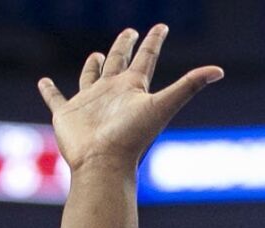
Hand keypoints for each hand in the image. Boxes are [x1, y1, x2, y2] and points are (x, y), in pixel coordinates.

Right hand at [38, 25, 221, 174]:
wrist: (103, 164)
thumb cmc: (132, 137)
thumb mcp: (163, 105)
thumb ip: (189, 86)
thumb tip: (220, 70)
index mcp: (134, 89)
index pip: (147, 59)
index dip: (154, 42)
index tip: (162, 27)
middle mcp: (113, 93)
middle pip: (120, 62)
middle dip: (125, 46)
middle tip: (130, 31)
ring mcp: (89, 103)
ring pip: (91, 77)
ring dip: (94, 66)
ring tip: (96, 55)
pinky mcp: (67, 114)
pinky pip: (56, 99)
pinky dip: (49, 91)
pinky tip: (44, 82)